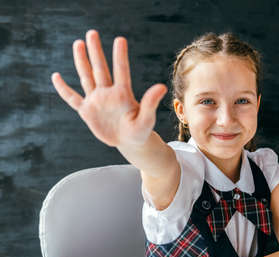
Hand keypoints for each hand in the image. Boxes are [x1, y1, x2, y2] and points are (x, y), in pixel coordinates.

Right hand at [51, 29, 166, 147]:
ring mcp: (96, 101)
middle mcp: (108, 93)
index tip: (120, 39)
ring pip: (87, 77)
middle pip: (100, 69)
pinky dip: (63, 89)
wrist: (129, 141)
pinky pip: (72, 98)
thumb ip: (150, 103)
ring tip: (79, 43)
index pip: (121, 71)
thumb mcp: (147, 119)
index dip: (120, 56)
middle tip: (92, 32)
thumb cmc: (140, 130)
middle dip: (96, 51)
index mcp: (123, 94)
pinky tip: (56, 76)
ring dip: (82, 61)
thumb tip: (162, 86)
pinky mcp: (87, 111)